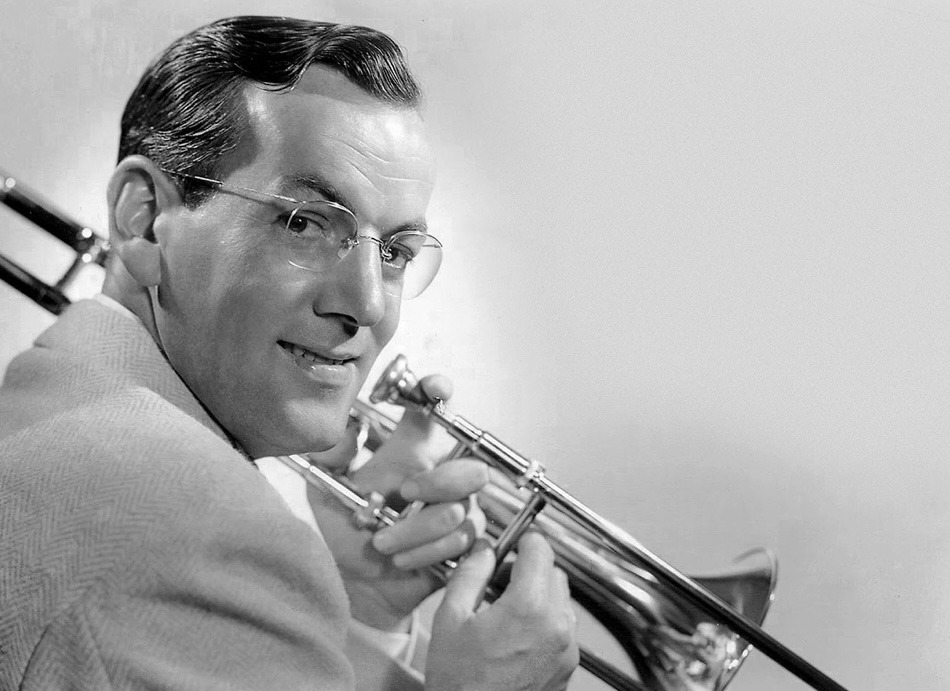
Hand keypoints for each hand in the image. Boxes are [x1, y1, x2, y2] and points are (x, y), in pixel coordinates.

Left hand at [306, 373, 488, 630]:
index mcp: (409, 453)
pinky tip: (399, 560)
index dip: (440, 394)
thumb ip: (331, 455)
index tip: (436, 390)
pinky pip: (461, 543)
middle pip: (470, 468)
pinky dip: (424, 552)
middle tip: (404, 494)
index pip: (433, 412)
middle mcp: (439, 477)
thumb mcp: (325, 489)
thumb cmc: (344, 531)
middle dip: (439, 482)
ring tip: (382, 543)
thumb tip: (349, 428)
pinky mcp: (463, 546)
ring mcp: (456, 512)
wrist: (352, 584)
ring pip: (459, 511)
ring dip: (416, 530)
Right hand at [426, 532, 579, 689]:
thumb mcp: (450, 619)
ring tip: (506, 611)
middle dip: (529, 569)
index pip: (540, 550)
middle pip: (554, 574)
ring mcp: (566, 650)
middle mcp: (556, 626)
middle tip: (500, 580)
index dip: (523, 542)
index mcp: (529, 608)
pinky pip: (562, 628)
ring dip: (539, 596)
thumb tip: (483, 549)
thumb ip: (470, 574)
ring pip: (561, 601)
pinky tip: (515, 636)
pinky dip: (544, 622)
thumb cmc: (459, 682)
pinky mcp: (568, 668)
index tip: (511, 544)